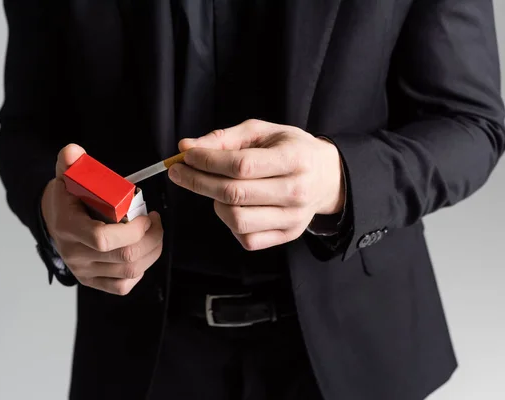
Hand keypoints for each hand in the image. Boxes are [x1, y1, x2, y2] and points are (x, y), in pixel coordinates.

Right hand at [41, 144, 163, 294]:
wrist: (53, 220)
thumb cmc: (66, 198)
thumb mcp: (66, 176)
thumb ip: (70, 162)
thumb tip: (73, 151)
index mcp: (69, 228)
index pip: (103, 239)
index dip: (133, 230)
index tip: (146, 215)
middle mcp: (76, 255)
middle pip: (125, 257)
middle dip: (152, 238)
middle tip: (156, 221)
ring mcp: (84, 271)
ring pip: (130, 271)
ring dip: (152, 251)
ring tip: (154, 232)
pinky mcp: (92, 281)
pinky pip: (123, 286)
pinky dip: (139, 271)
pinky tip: (142, 253)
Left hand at [168, 119, 343, 250]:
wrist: (327, 177)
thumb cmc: (290, 149)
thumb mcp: (263, 132)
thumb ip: (224, 138)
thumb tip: (186, 147)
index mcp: (294, 158)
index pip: (241, 165)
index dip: (207, 161)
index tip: (186, 156)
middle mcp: (296, 191)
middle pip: (234, 193)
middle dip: (197, 181)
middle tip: (178, 171)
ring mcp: (293, 218)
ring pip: (236, 219)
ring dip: (214, 203)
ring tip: (214, 189)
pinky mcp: (286, 235)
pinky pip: (246, 237)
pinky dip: (230, 223)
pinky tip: (232, 206)